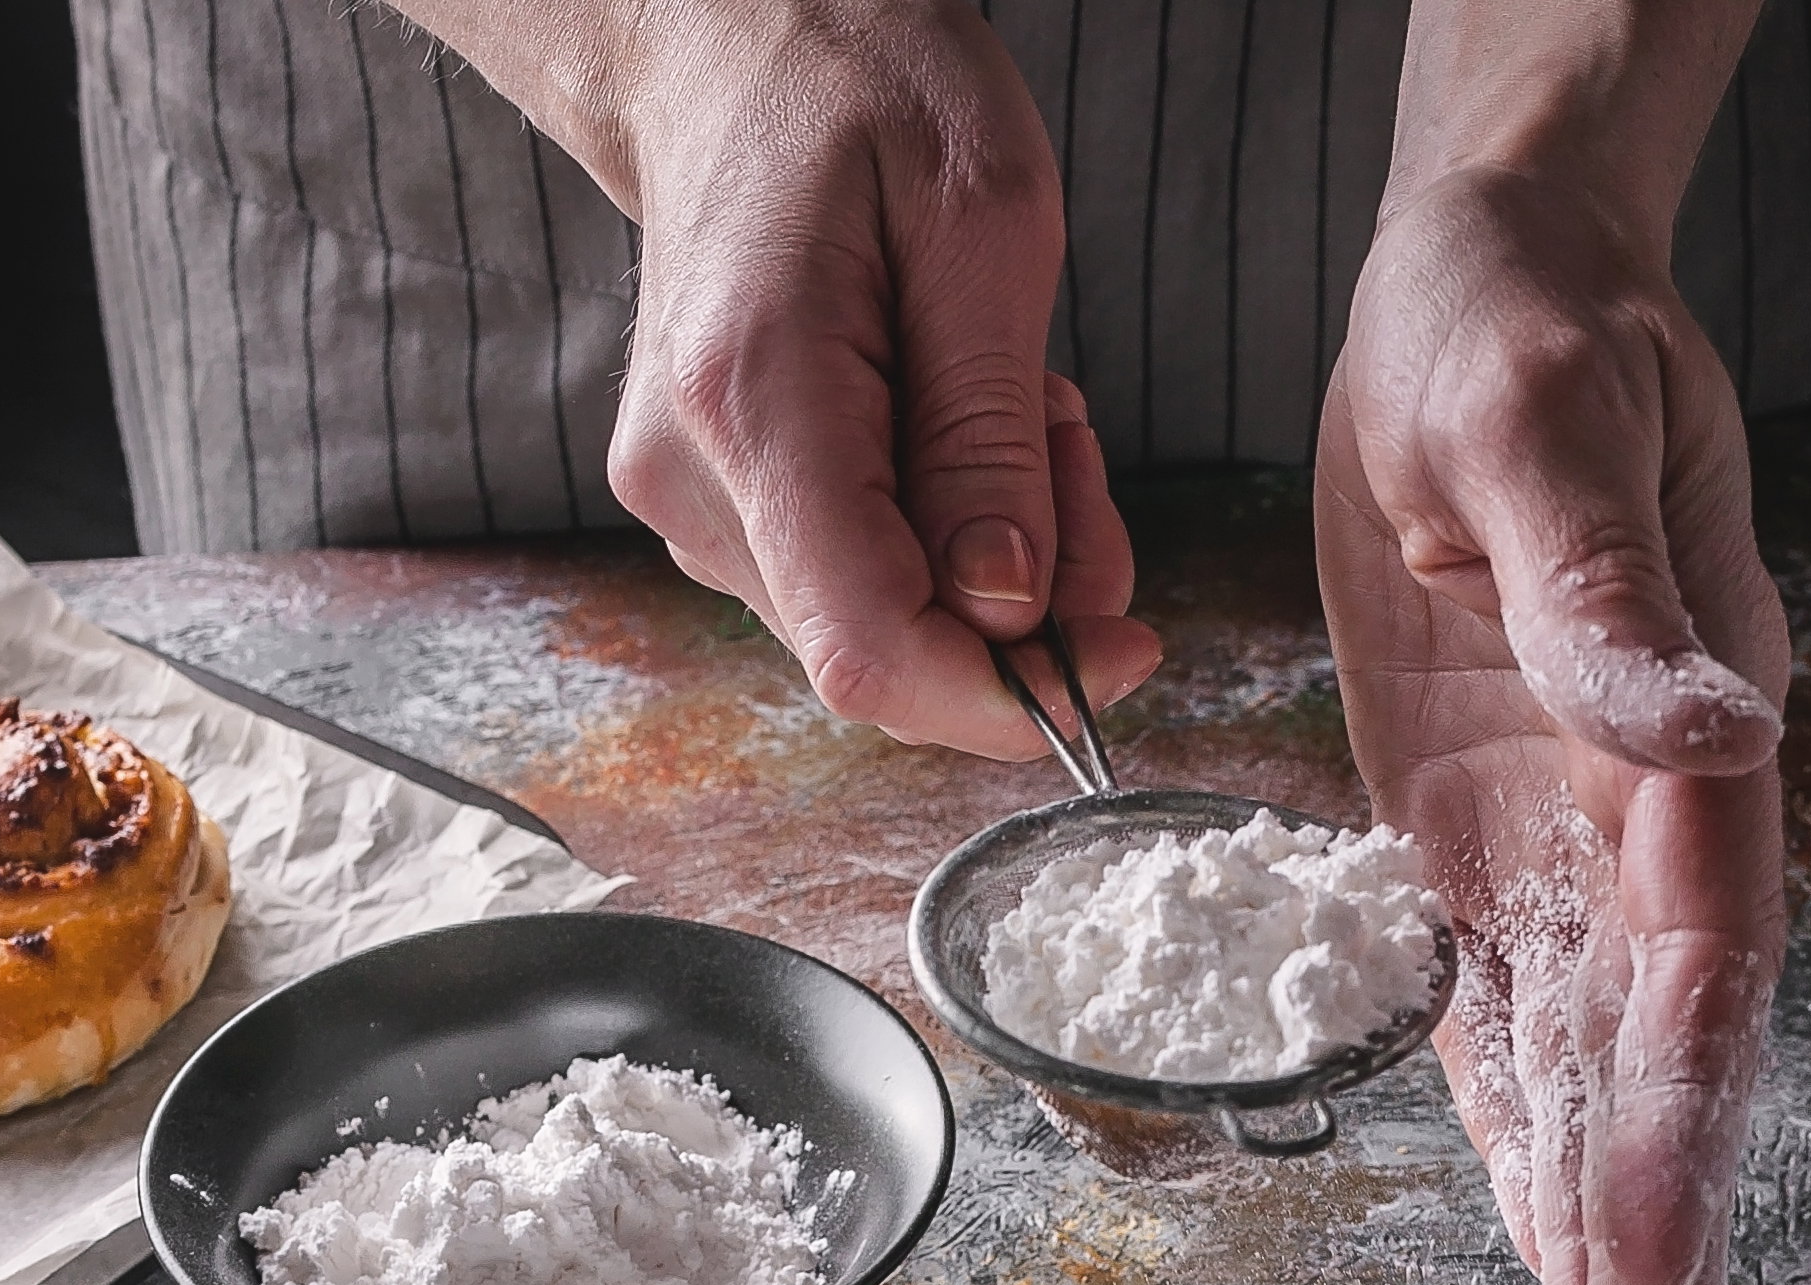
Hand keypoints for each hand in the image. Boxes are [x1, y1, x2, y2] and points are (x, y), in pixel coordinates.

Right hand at [539, 0, 1158, 753]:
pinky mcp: (711, 507)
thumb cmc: (858, 88)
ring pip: (880, 624)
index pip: (869, 647)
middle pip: (884, 649)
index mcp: (753, 401)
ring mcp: (689, 503)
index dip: (1006, 693)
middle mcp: (693, 479)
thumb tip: (1007, 609)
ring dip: (991, 553)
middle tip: (1076, 447)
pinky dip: (943, 532)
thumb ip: (991, 438)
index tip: (1121, 649)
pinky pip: (855, 579)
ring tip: (1016, 401)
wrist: (727, 42)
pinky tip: (957, 417)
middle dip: (1024, 599)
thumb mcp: (986, 225)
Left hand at [1317, 166, 1787, 1284]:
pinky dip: (1522, 1134)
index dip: (1678, 1103)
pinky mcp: (1482, 843)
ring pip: (1594, 1063)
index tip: (1647, 1244)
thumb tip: (1698, 740)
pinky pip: (1505, 1013)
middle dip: (1655, 1227)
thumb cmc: (1520, 331)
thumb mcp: (1543, 424)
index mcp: (1689, 717)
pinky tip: (1539, 1248)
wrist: (1480, 297)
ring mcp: (1570, 837)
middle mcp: (1646, 806)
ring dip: (1598, 1223)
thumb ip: (1603, 591)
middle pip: (1667, 1048)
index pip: (1696, 944)